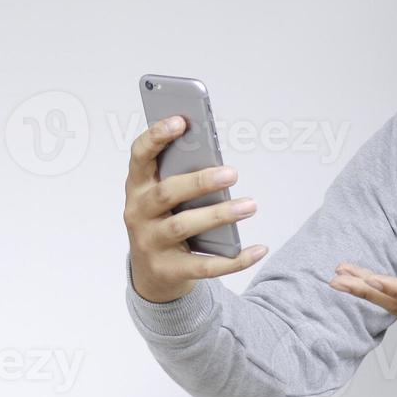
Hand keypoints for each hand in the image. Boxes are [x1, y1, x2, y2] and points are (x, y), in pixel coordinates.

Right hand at [125, 115, 268, 302]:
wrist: (152, 275)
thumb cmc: (164, 221)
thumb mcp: (165, 198)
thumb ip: (182, 176)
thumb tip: (218, 162)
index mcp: (137, 186)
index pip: (139, 155)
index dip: (156, 136)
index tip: (181, 121)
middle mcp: (138, 214)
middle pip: (166, 193)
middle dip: (199, 181)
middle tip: (232, 172)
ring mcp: (150, 244)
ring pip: (184, 226)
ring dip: (219, 215)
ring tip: (250, 205)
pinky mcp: (169, 271)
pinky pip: (205, 266)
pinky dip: (235, 259)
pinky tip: (258, 249)